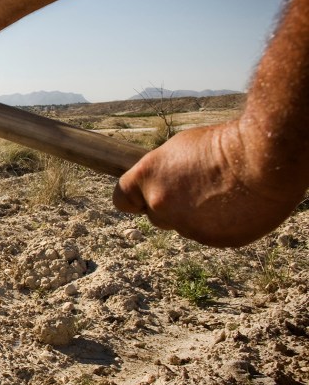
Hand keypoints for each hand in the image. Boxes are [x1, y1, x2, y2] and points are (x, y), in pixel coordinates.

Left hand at [112, 121, 302, 246]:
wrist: (263, 160)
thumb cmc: (223, 144)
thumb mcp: (179, 149)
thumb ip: (162, 173)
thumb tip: (159, 185)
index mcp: (148, 179)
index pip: (121, 199)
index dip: (133, 198)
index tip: (142, 195)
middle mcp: (161, 206)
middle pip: (154, 215)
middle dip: (169, 206)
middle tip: (194, 188)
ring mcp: (187, 227)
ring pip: (184, 226)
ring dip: (195, 215)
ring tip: (220, 192)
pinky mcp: (214, 240)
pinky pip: (209, 234)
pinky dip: (218, 224)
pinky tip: (235, 205)